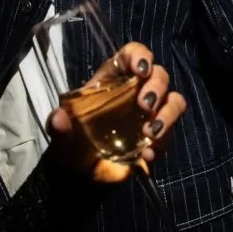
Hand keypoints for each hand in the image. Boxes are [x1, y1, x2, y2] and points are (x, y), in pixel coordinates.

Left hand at [47, 42, 187, 183]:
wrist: (81, 179)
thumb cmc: (71, 147)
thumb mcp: (60, 137)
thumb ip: (58, 127)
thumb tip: (58, 118)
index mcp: (112, 80)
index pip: (132, 55)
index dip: (140, 55)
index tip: (141, 69)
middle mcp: (136, 92)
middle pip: (159, 74)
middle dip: (157, 86)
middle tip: (145, 106)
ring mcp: (150, 115)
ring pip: (174, 100)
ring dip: (168, 112)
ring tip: (151, 132)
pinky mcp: (159, 137)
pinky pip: (171, 132)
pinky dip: (163, 142)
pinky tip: (146, 154)